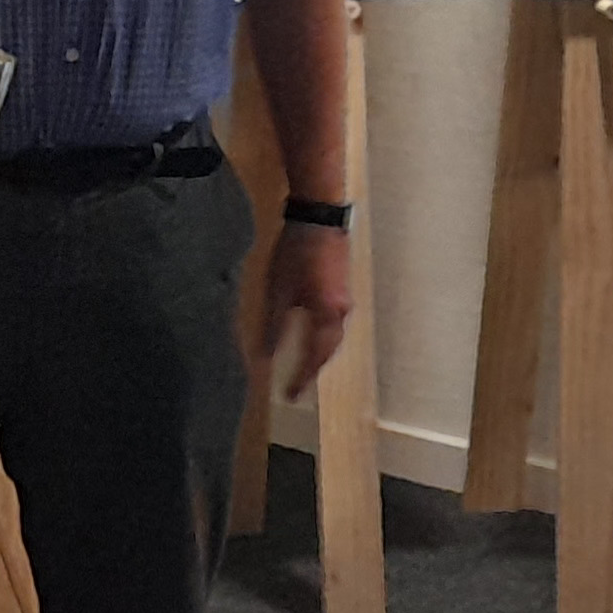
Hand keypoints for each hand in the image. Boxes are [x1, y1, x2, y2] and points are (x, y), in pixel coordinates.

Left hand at [260, 223, 352, 398]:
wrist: (319, 216)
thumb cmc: (296, 253)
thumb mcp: (280, 291)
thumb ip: (275, 326)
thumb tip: (266, 357)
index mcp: (327, 316)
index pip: (315, 357)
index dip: (303, 378)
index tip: (291, 396)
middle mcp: (342, 311)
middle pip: (330, 348)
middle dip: (315, 367)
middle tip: (299, 383)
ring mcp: (346, 298)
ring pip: (334, 334)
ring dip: (320, 350)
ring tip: (304, 363)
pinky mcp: (343, 285)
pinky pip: (335, 320)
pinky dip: (323, 333)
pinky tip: (312, 331)